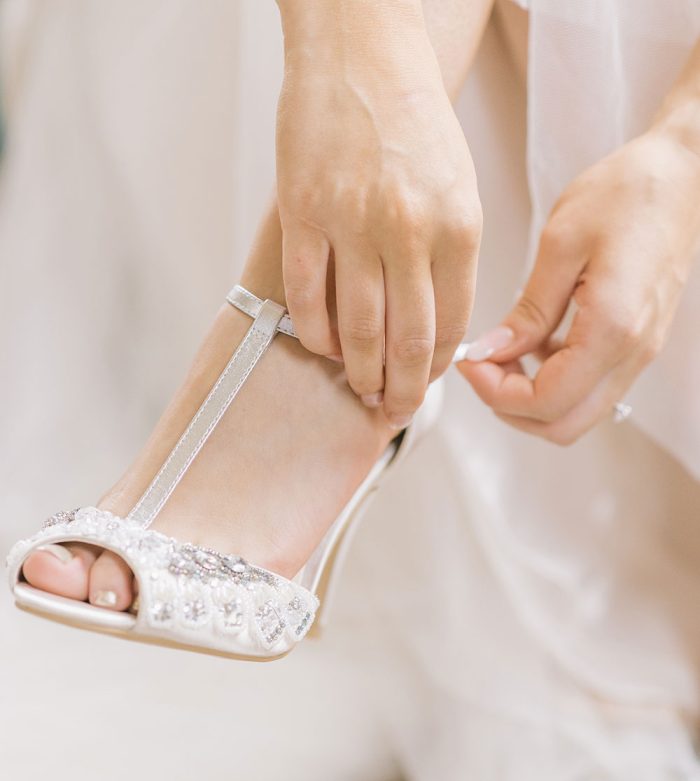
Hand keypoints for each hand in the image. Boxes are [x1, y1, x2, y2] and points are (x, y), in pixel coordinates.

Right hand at [276, 0, 480, 426]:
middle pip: (407, 340)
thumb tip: (438, 329)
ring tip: (359, 386)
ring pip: (358, 328)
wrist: (361, 54)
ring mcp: (352, 222)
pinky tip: (323, 345)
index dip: (435, 370)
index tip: (423, 387)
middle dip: (400, 390)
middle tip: (390, 410)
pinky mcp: (304, 214)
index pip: (451, 326)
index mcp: (457, 225)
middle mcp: (409, 228)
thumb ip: (450, 257)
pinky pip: (307, 297)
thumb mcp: (458, 187)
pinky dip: (316, 333)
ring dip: (358, 371)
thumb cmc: (412, 123)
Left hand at [458, 129, 699, 443]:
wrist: (684, 175)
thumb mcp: (562, 244)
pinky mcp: (637, 345)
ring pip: (577, 414)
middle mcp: (632, 353)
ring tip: (504, 352)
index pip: (545, 402)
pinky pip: (591, 389)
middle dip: (510, 407)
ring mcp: (639, 354)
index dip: (496, 394)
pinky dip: (554, 382)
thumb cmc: (627, 194)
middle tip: (483, 366)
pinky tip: (534, 343)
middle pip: (562, 426)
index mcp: (612, 330)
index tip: (470, 361)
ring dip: (532, 398)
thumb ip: (527, 311)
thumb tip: (489, 354)